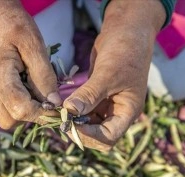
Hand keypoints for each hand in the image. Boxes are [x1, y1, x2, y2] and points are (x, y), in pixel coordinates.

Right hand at [0, 0, 61, 128]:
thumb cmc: (15, 25)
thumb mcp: (34, 44)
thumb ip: (44, 75)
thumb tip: (54, 103)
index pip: (19, 109)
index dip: (41, 114)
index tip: (57, 108)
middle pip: (9, 119)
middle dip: (31, 114)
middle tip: (46, 99)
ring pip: (4, 117)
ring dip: (23, 110)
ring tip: (35, 90)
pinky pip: (1, 107)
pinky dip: (16, 103)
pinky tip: (25, 86)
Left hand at [64, 0, 165, 151]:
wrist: (127, 31)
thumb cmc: (124, 51)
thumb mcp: (108, 74)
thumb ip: (89, 95)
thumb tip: (69, 112)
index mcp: (128, 111)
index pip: (108, 137)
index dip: (89, 135)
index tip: (68, 123)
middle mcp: (117, 112)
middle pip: (97, 134)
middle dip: (78, 129)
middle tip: (58, 119)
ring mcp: (107, 104)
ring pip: (88, 123)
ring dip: (73, 120)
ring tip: (56, 112)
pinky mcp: (97, 95)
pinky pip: (83, 109)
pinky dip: (72, 109)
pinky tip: (60, 103)